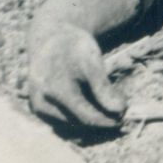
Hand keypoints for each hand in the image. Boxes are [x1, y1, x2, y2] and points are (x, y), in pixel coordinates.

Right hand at [26, 12, 126, 132]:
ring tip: (106, 105)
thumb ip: (103, 87)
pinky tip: (90, 104)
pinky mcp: (39, 110)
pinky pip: (62, 120)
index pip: (87, 116)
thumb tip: (120, 110)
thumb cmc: (73, 48)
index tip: (124, 115)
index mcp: (56, 89)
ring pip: (71, 122)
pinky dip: (78, 115)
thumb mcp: (92, 61)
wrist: (50, 40)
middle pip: (79, 121)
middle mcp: (43, 102)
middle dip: (101, 118)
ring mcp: (39, 108)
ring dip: (90, 117)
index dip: (107, 119)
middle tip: (121, 112)